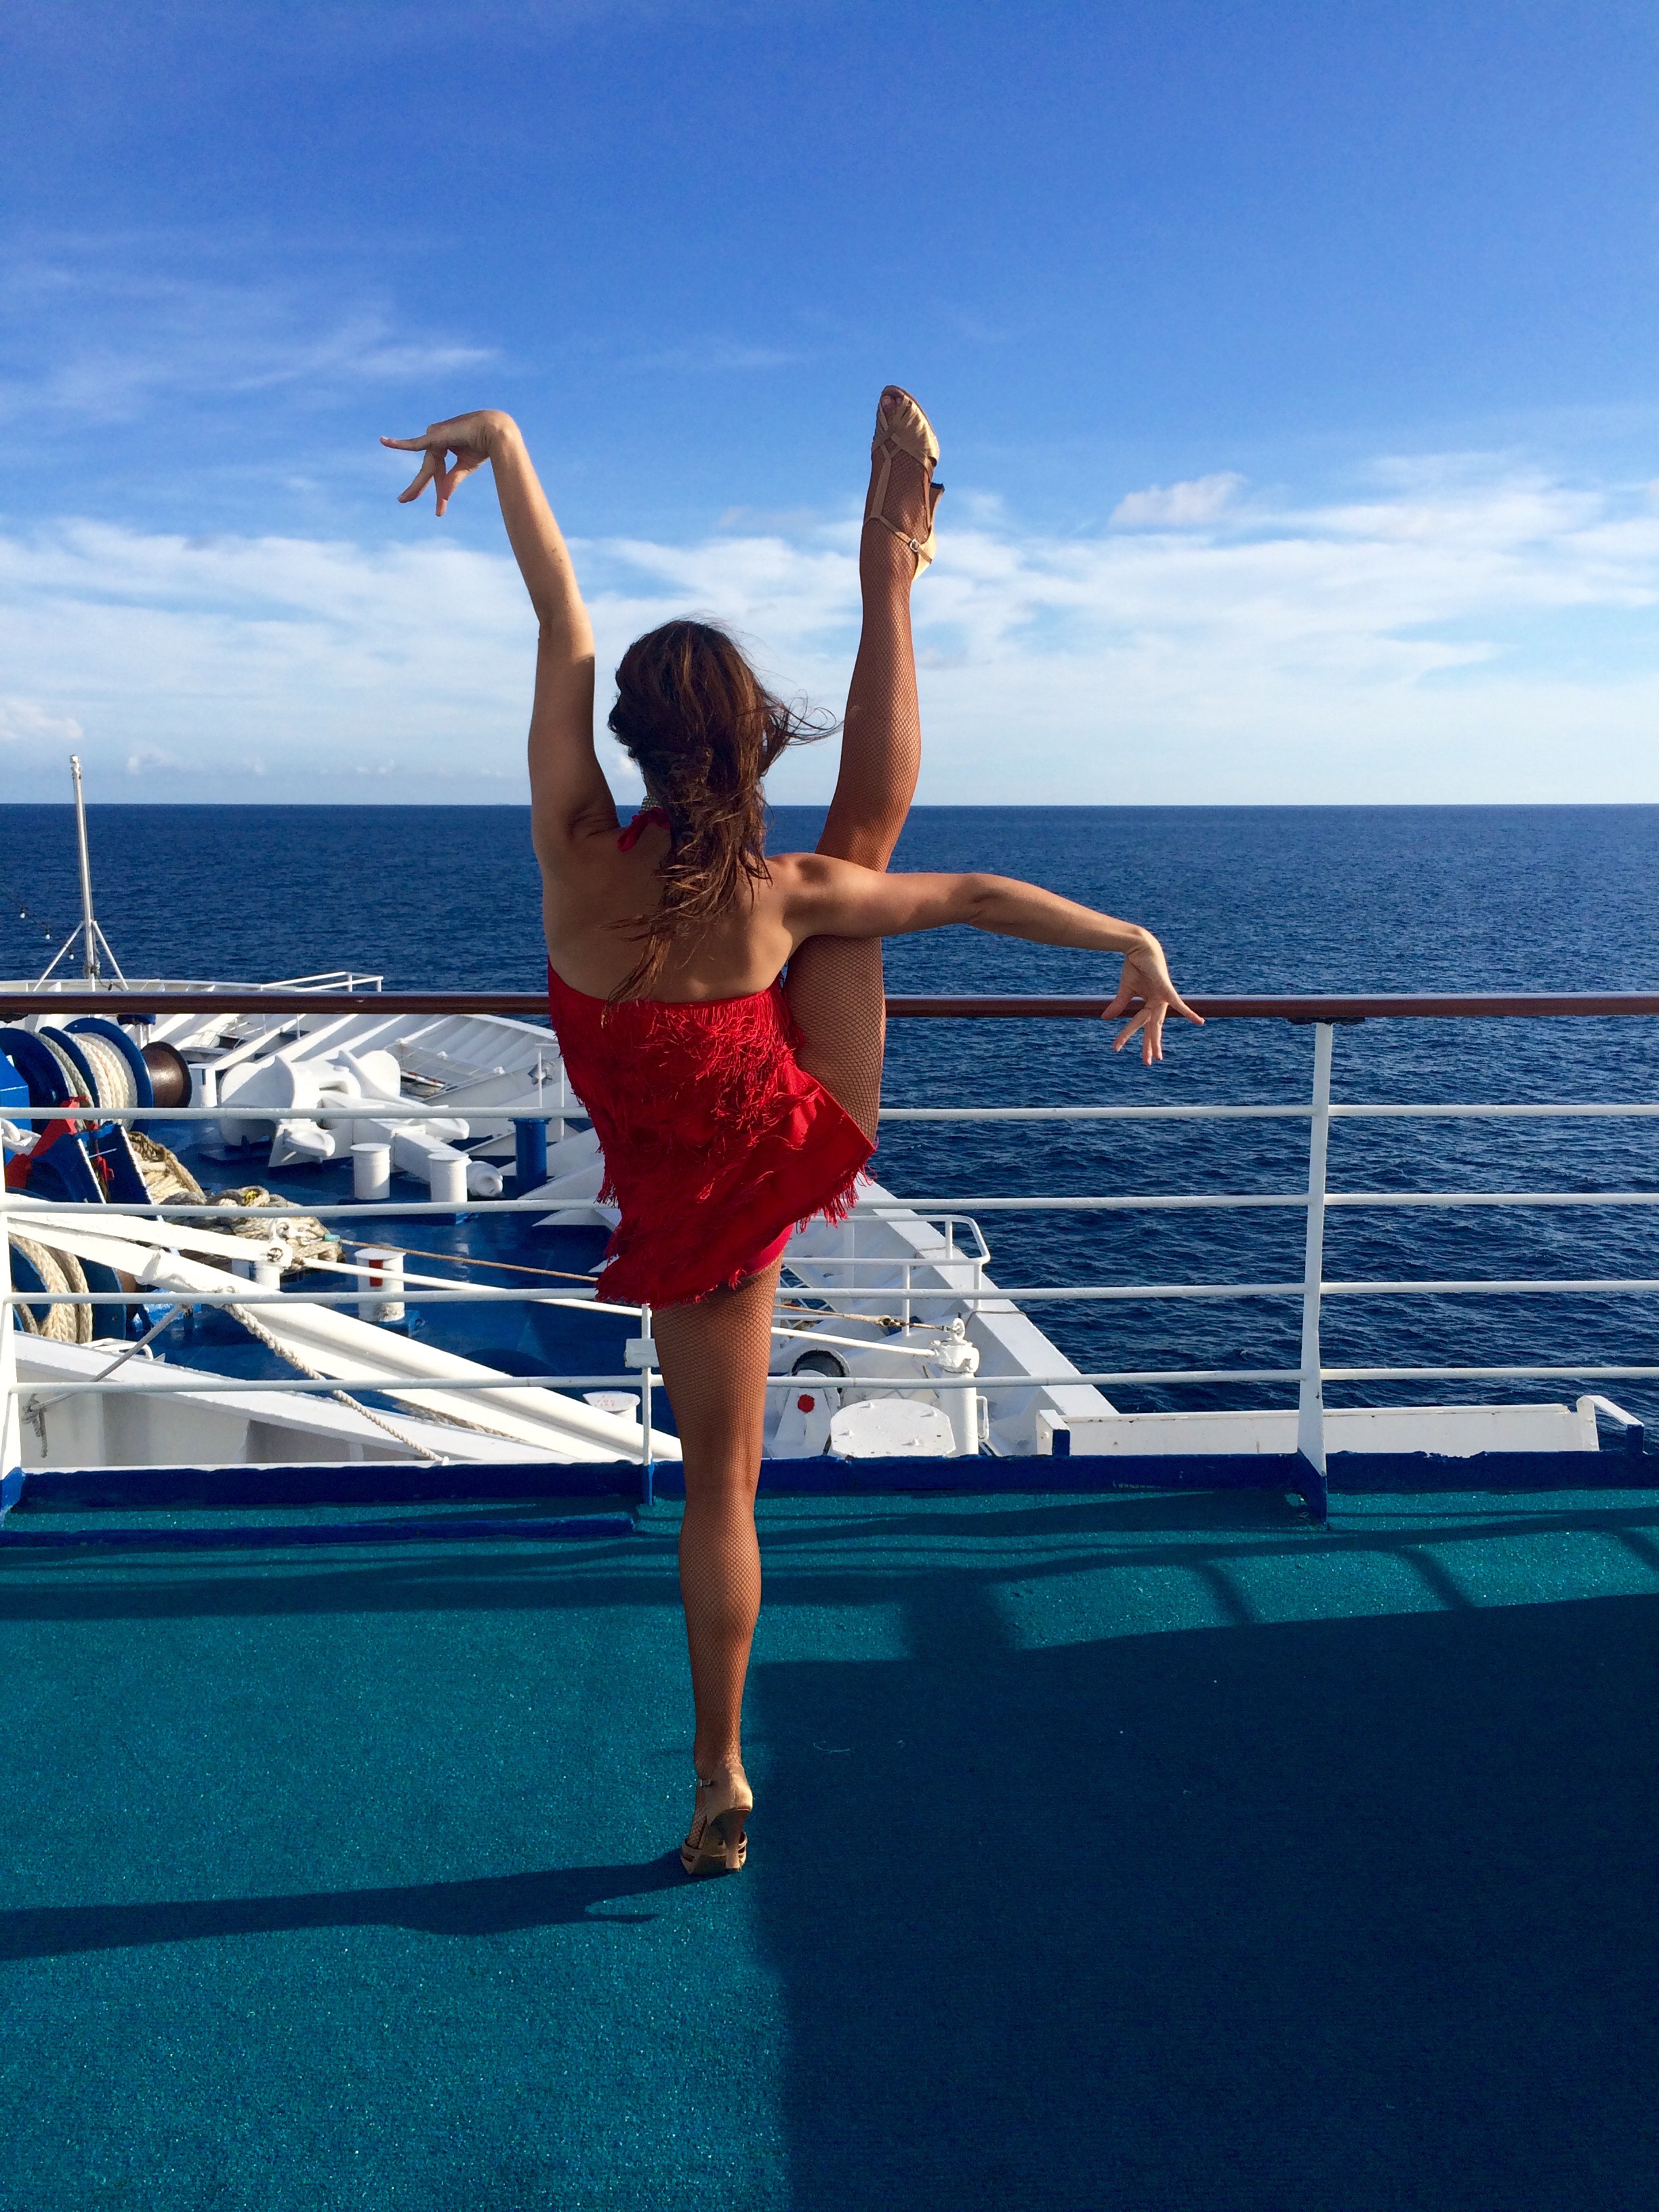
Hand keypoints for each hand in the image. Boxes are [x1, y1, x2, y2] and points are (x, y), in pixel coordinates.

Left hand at [381, 412, 509, 515]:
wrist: (494, 433)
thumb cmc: (482, 446)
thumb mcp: (465, 467)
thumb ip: (451, 480)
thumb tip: (442, 497)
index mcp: (445, 446)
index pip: (437, 471)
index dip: (438, 492)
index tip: (439, 512)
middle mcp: (437, 440)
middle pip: (428, 469)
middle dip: (419, 487)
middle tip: (402, 501)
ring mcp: (435, 436)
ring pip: (428, 466)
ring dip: (423, 483)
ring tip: (407, 498)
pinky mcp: (435, 436)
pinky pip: (414, 443)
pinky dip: (400, 444)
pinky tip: (384, 442)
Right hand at [1102, 934, 1204, 1064]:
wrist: (1139, 947)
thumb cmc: (1135, 966)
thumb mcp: (1125, 990)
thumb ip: (1118, 1005)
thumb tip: (1104, 1019)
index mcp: (1149, 1003)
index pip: (1139, 1024)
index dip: (1128, 1035)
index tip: (1117, 1048)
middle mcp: (1158, 1003)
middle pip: (1152, 1028)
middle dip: (1150, 1045)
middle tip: (1148, 1063)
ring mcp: (1163, 997)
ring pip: (1158, 1022)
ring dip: (1156, 1038)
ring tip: (1158, 1055)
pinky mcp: (1166, 989)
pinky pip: (1179, 1003)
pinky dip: (1189, 1012)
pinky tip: (1199, 1022)